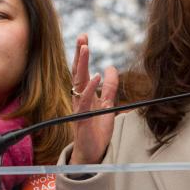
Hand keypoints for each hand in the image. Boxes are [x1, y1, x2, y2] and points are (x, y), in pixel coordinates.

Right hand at [69, 34, 119, 164]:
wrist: (92, 152)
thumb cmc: (97, 130)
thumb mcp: (108, 105)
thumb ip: (110, 88)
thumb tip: (112, 68)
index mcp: (84, 95)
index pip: (82, 71)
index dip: (82, 55)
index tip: (84, 38)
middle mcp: (79, 99)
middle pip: (77, 72)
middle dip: (80, 54)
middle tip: (82, 37)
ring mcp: (79, 108)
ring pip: (78, 83)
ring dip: (82, 65)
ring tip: (86, 48)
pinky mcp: (82, 119)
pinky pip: (84, 101)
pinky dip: (90, 89)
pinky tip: (96, 76)